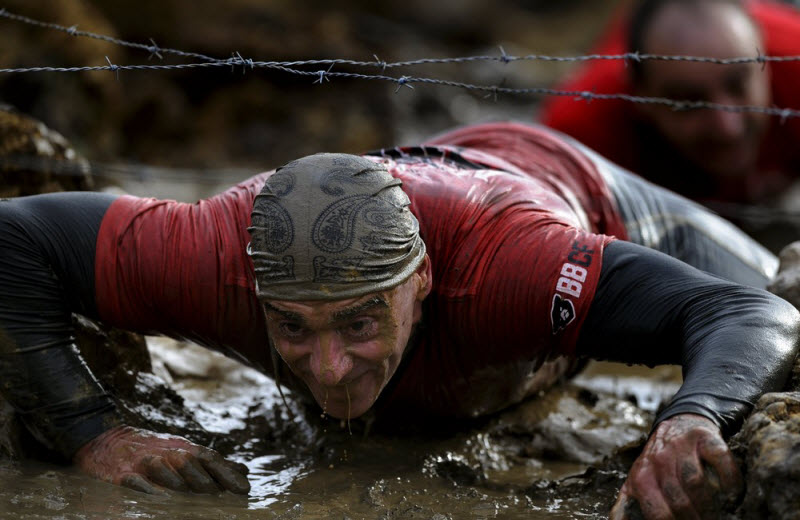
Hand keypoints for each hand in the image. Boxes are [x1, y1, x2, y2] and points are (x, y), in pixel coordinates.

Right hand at [73, 425, 249, 494]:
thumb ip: (213, 462)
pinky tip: (158, 499)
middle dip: (204, 479)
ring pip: (163, 469)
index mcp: (183, 448)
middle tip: (218, 495)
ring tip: (194, 497)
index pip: (210, 458)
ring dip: (179, 482)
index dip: (227, 473)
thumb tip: (244, 470)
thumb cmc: (154, 449)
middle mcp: (165, 453)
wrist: (108, 440)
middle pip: (188, 463)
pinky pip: (135, 482)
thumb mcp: (184, 450)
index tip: (244, 489)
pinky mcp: (121, 474)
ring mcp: (143, 463)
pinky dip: (147, 489)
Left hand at [610, 414, 741, 518]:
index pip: (658, 513)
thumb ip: (626, 505)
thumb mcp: (637, 481)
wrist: (677, 423)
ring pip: (696, 483)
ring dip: (711, 504)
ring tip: (720, 512)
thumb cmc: (658, 462)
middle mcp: (659, 460)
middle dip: (696, 519)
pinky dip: (730, 482)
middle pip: (680, 501)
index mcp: (641, 477)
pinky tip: (732, 494)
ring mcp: (681, 446)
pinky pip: (720, 461)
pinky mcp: (703, 436)